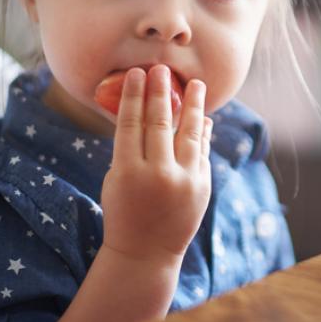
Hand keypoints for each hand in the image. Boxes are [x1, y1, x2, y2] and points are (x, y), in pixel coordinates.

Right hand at [99, 65, 212, 261]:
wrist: (146, 252)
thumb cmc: (124, 210)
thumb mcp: (117, 179)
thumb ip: (131, 148)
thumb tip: (147, 112)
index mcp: (127, 172)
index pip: (131, 124)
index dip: (134, 96)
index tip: (137, 73)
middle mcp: (157, 175)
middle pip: (159, 123)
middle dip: (161, 92)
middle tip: (162, 69)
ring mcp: (183, 181)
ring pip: (190, 133)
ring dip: (193, 106)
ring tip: (196, 84)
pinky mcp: (202, 187)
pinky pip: (202, 151)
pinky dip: (203, 133)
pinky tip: (203, 117)